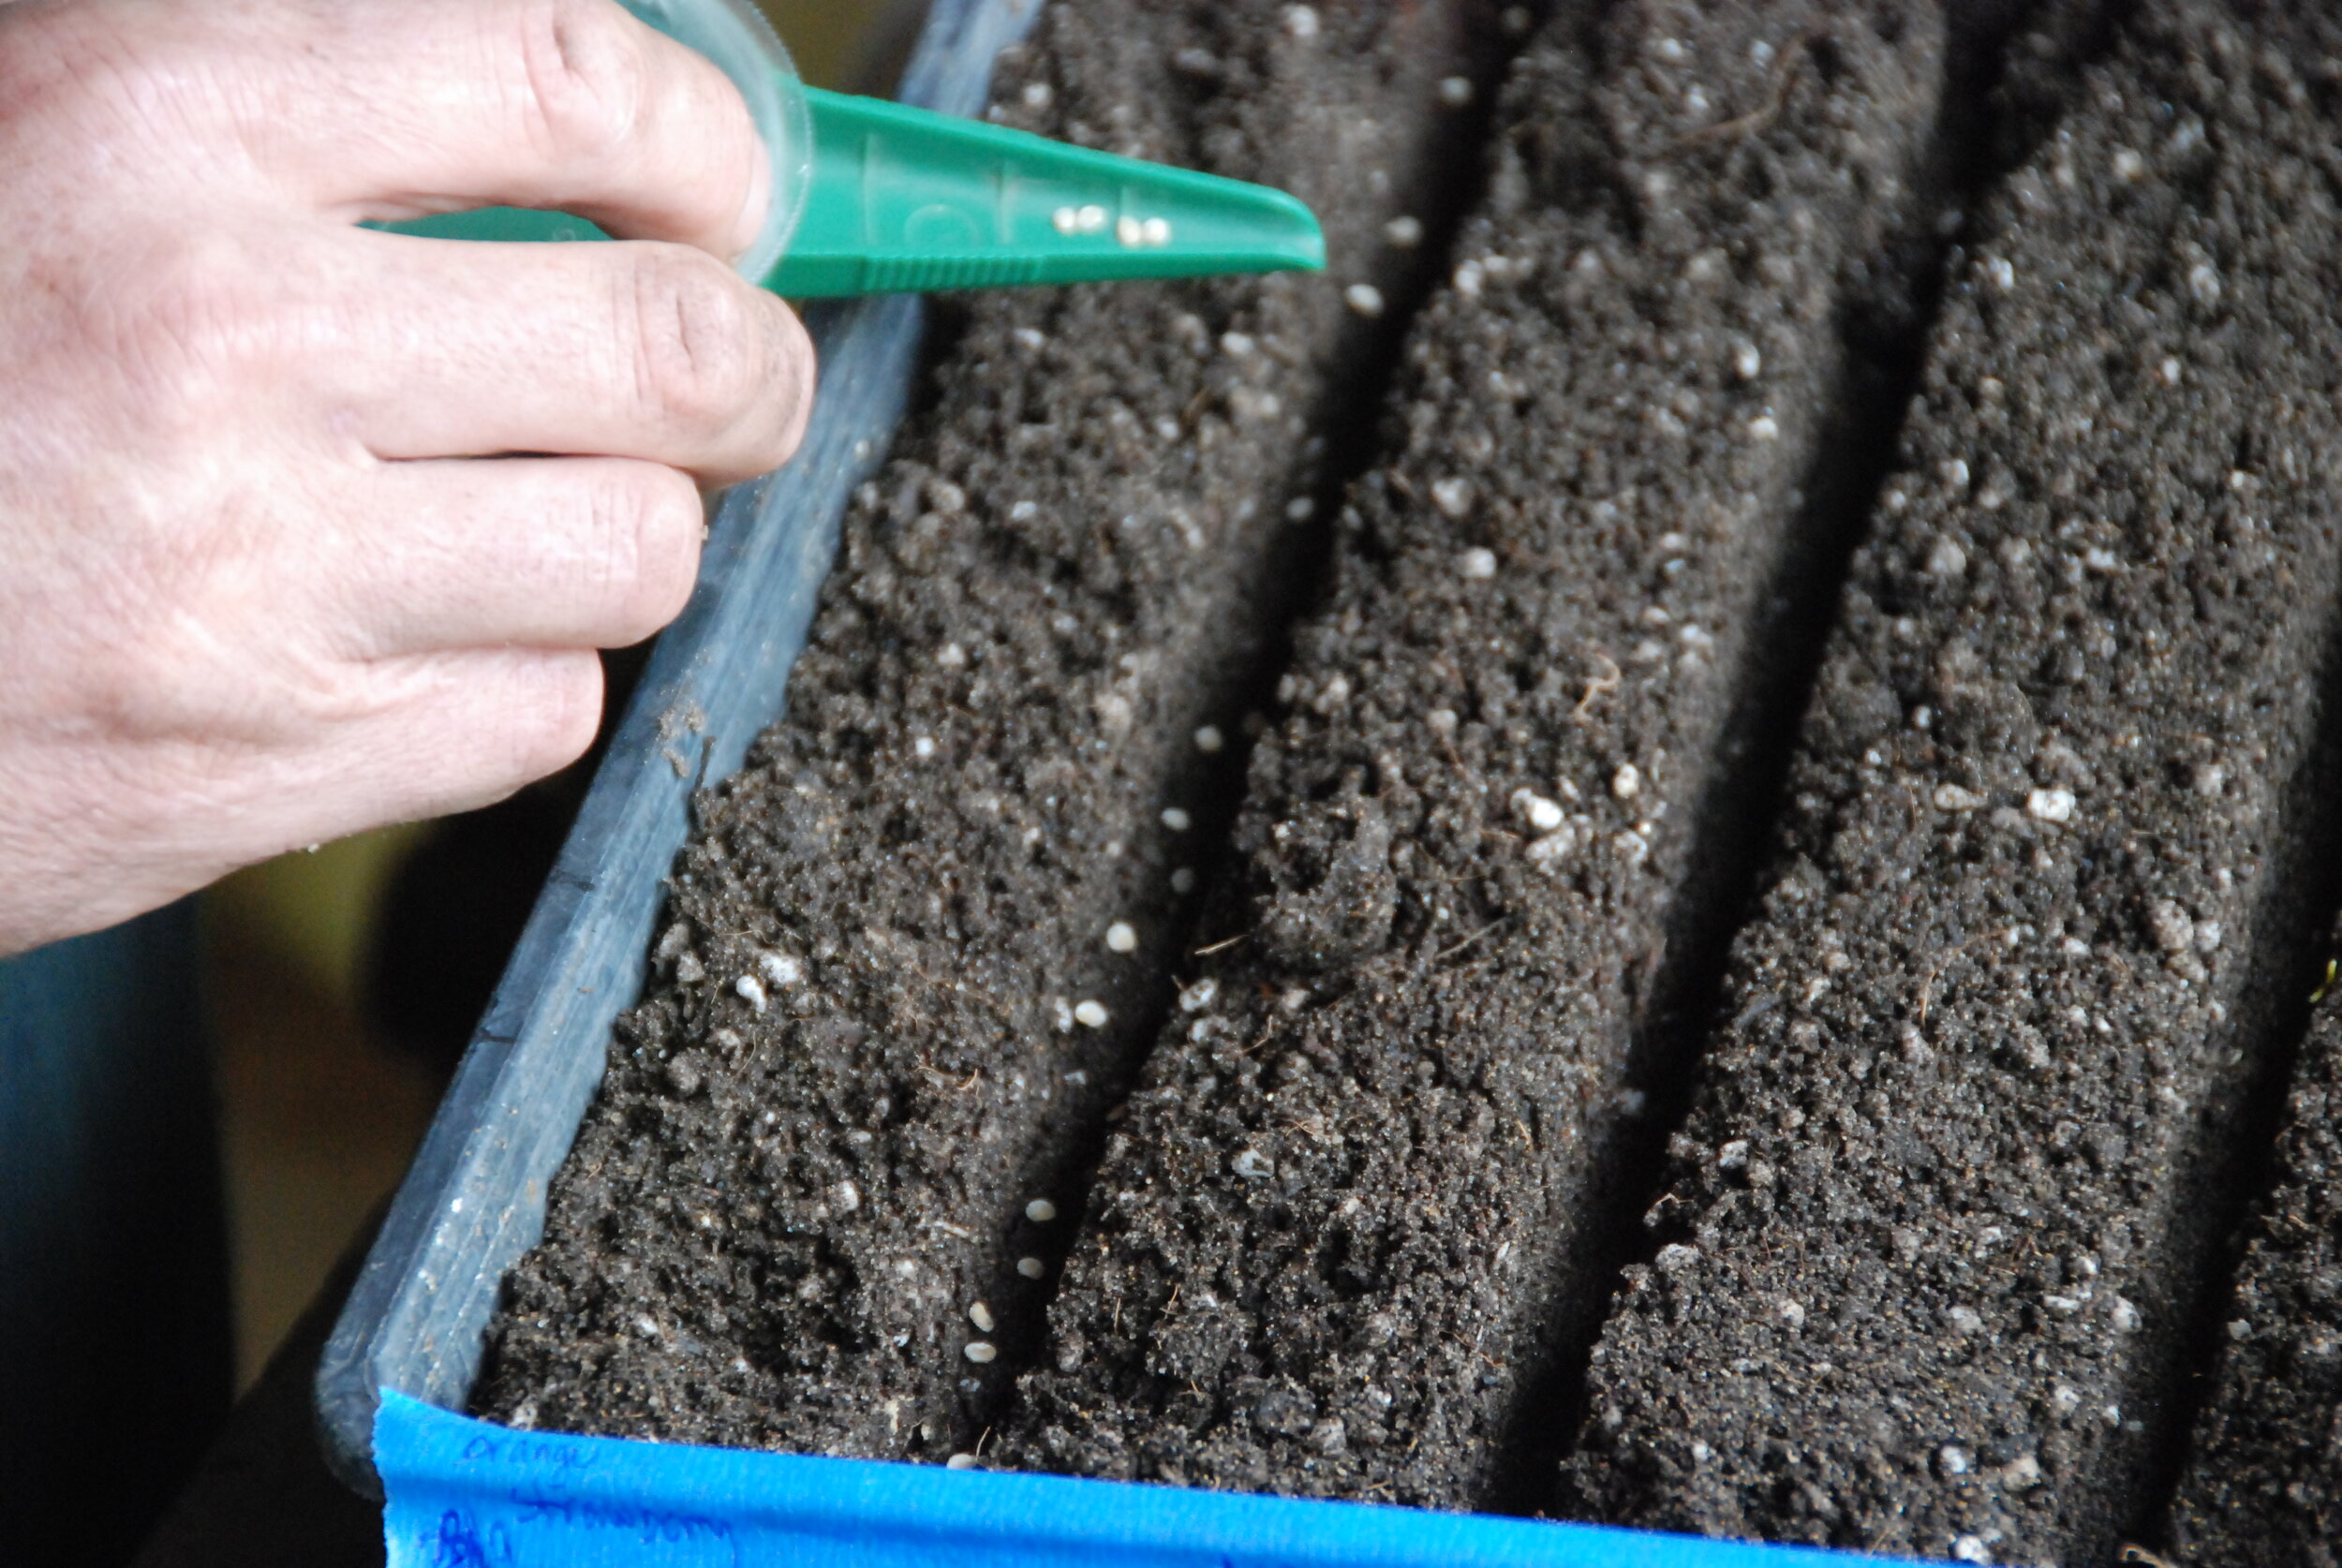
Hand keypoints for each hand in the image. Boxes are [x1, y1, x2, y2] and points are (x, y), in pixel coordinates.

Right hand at [0, 0, 815, 954]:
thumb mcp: (37, 137)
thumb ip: (286, 119)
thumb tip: (567, 129)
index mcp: (155, 120)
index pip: (574, 84)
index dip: (708, 152)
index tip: (721, 199)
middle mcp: (228, 336)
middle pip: (677, 347)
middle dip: (748, 375)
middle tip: (730, 386)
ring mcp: (261, 568)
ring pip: (638, 547)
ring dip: (622, 533)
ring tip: (531, 517)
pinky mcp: (277, 757)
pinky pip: (543, 708)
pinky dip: (518, 675)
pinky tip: (418, 636)